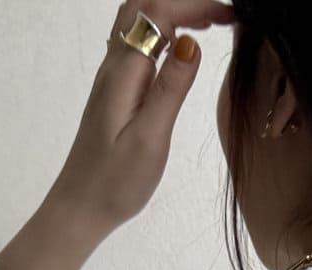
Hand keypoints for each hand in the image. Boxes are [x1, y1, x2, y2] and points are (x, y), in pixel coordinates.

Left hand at [46, 1, 237, 238]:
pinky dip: (161, 31)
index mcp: (125, 72)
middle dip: (184, 2)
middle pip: (145, 6)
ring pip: (137, 21)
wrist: (81, 206)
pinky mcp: (114, 91)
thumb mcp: (150, 137)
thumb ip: (170, 88)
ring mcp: (112, 76)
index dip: (195, 6)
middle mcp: (114, 65)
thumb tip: (190, 43)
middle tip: (221, 16)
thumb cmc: (116, 182)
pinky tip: (177, 46)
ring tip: (206, 23)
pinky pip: (136, 42)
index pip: (159, 13)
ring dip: (171, 12)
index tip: (230, 17)